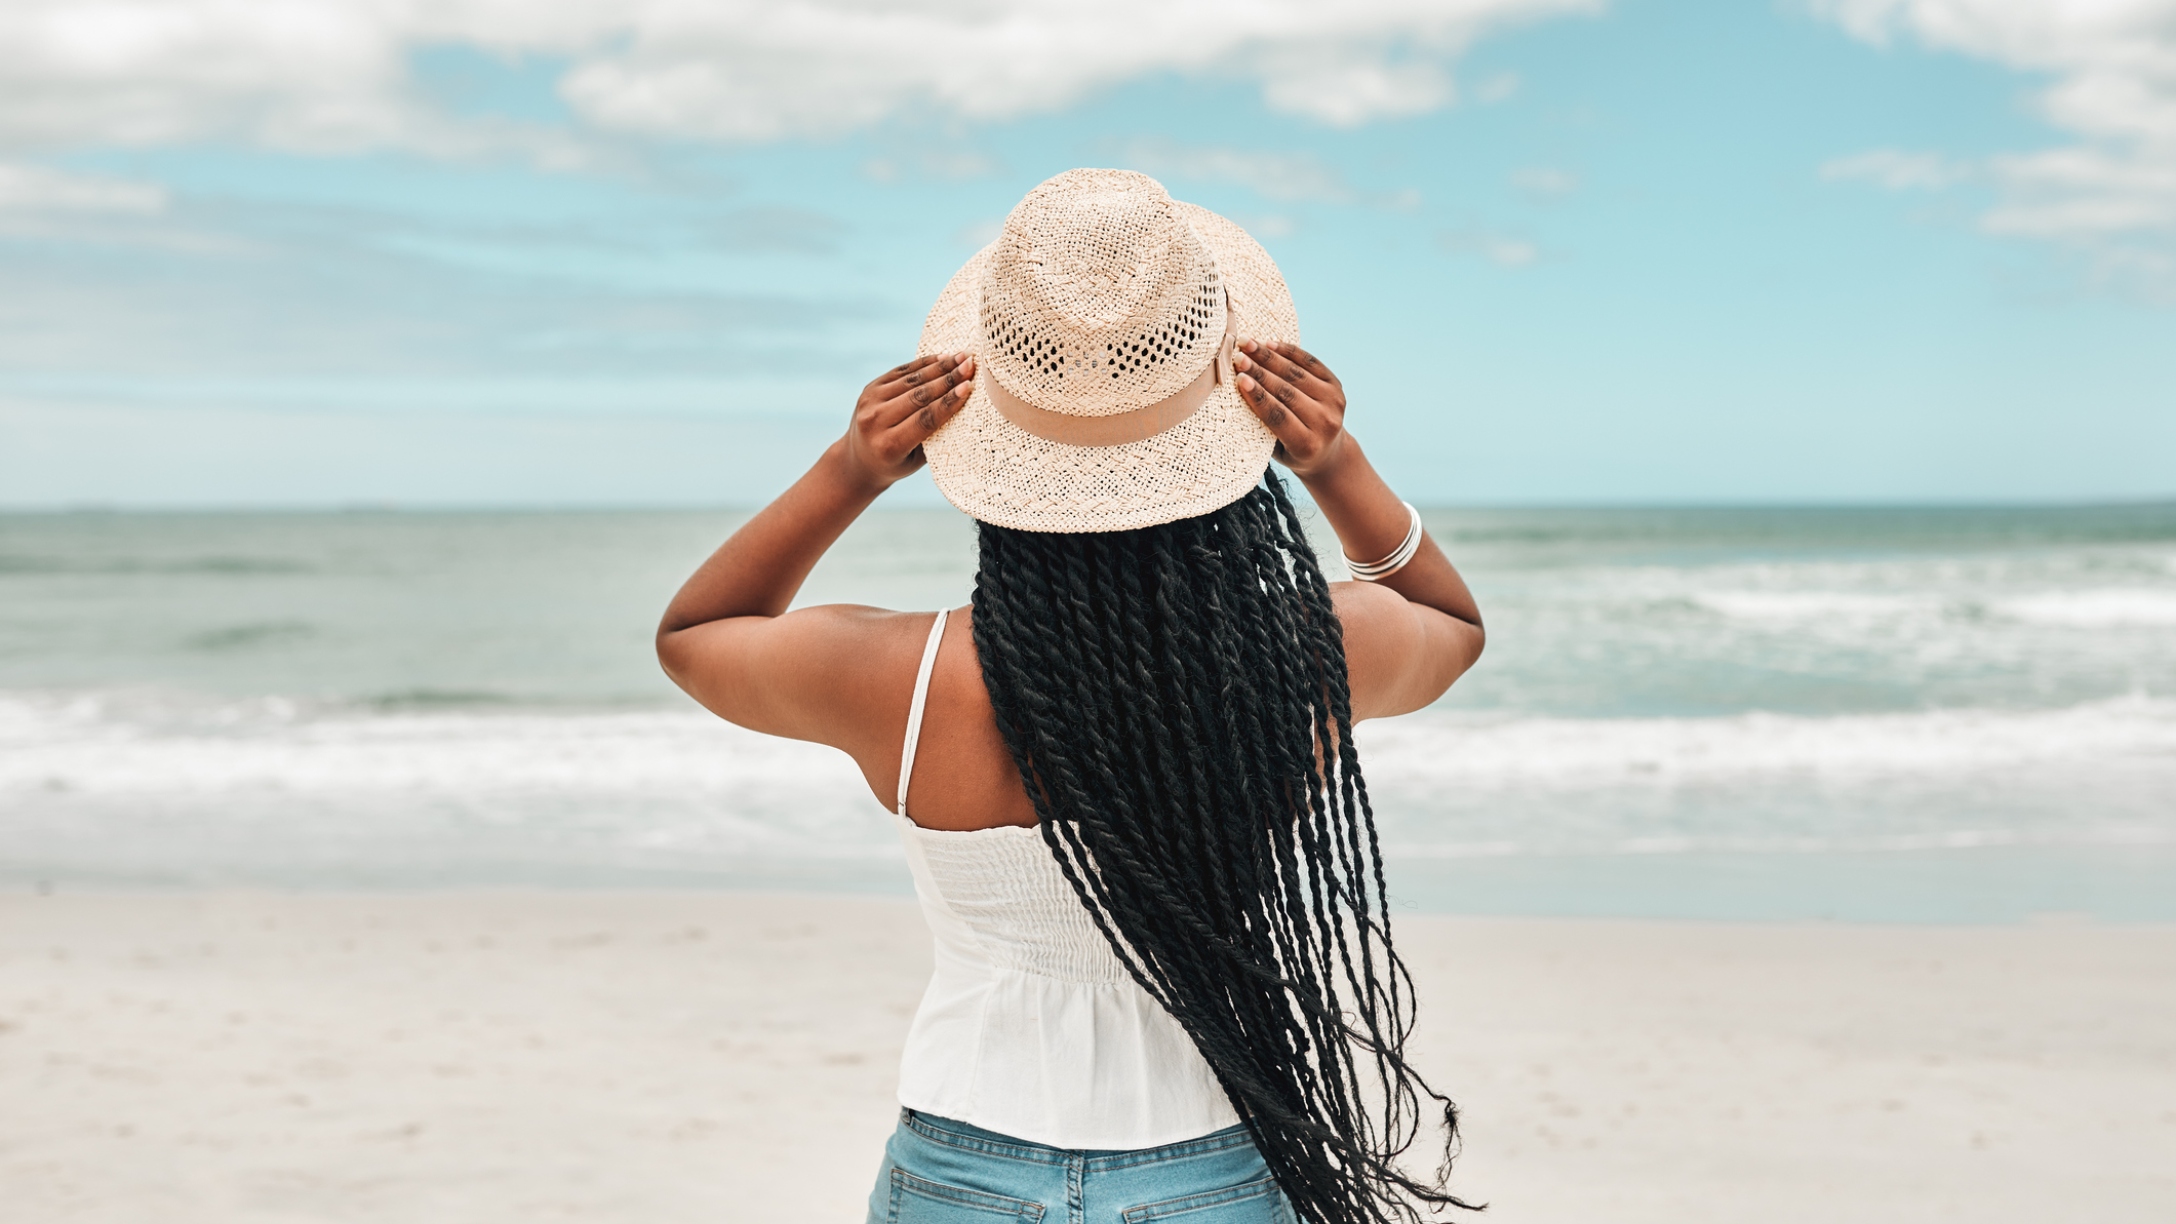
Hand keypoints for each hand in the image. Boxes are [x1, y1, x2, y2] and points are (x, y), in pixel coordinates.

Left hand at [841, 352, 975, 491]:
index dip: (948, 402)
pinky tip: (943, 358)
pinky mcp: (870, 388)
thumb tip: (960, 401)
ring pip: (911, 380)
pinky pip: (901, 372)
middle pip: (918, 396)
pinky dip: (923, 364)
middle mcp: (875, 421)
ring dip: (940, 367)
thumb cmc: (897, 463)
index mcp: (888, 446)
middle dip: (948, 379)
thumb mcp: (917, 459)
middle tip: (970, 365)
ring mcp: (869, 402)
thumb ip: (934, 434)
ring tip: (962, 357)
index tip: (968, 387)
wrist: (858, 460)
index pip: (925, 419)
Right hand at [1233, 341, 1348, 478]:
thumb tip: (1241, 392)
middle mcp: (1325, 423)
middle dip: (1260, 372)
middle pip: (1287, 392)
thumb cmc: (1291, 452)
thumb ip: (1262, 426)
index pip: (1279, 416)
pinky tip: (1270, 344)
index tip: (1240, 380)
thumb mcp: (1275, 450)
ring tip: (1248, 345)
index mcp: (1307, 445)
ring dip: (1270, 357)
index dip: (1259, 397)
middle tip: (1238, 357)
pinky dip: (1289, 352)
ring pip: (1297, 374)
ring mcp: (1334, 402)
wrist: (1328, 452)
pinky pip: (1311, 363)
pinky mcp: (1336, 386)